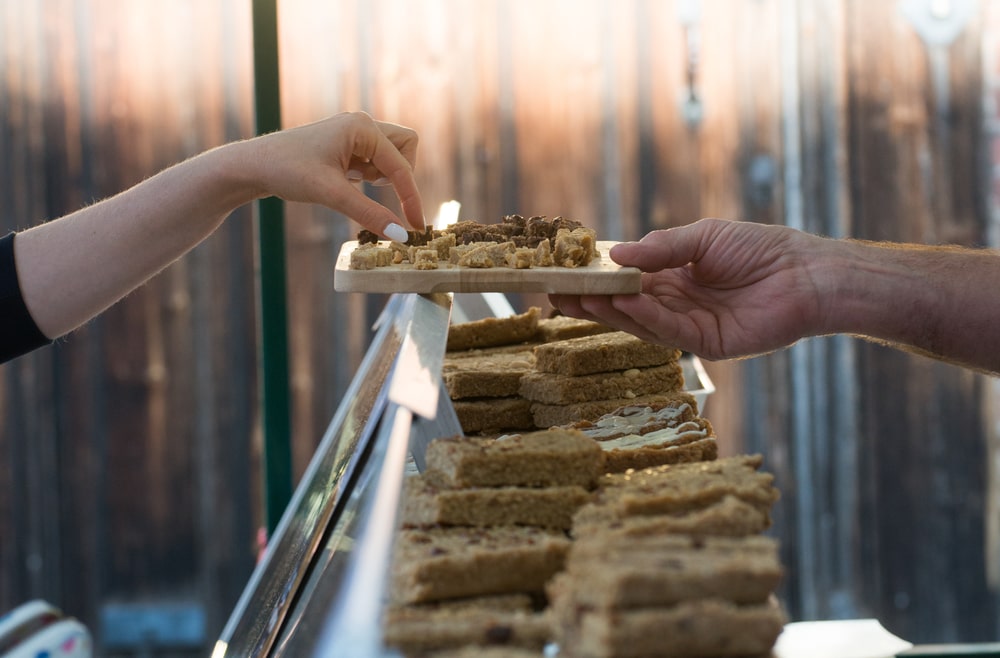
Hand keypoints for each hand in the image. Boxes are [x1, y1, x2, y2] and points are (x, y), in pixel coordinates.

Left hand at [246, 111, 424, 237]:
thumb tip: (401, 235)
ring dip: (385, 175)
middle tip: (377, 191)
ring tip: (354, 185)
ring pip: (392, 154)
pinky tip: (347, 182)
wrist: (254, 166)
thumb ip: (369, 214)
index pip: (402, 167)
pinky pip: (376, 160)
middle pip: (406, 148)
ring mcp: (354, 133)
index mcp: (362, 127)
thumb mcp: (331, 195)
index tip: (417, 227)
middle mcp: (362, 124)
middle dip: (401, 175)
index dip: (412, 199)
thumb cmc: (288, 171)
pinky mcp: (347, 146)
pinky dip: (372, 176)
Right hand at [549, 218, 826, 359]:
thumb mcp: (703, 237)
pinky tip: (623, 303)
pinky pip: (669, 331)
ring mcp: (691, 327)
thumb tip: (616, 255)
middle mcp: (678, 305)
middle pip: (625, 306)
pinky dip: (644, 317)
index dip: (597, 279)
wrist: (808, 273)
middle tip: (556, 293)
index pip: (627, 281)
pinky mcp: (708, 345)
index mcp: (676, 279)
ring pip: (641, 322)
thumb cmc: (761, 249)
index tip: (564, 273)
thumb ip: (661, 248)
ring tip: (581, 297)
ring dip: (610, 311)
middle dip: (591, 300)